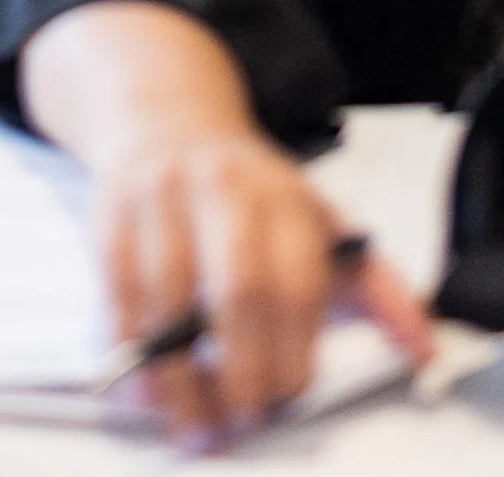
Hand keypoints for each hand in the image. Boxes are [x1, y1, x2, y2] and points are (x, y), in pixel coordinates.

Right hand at [21, 2, 432, 445]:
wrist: (165, 117)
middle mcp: (222, 185)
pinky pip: (118, 288)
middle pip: (238, 288)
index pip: (298, 283)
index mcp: (283, 193)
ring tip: (194, 414)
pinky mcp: (110, 209)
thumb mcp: (317, 219)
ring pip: (169, 294)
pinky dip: (131, 344)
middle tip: (243, 413)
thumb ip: (375, 285)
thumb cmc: (246, 188)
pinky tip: (147, 378)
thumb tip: (421, 344)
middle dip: (242, 368)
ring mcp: (161, 193)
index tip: (287, 395)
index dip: (293, 354)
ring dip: (180, 372)